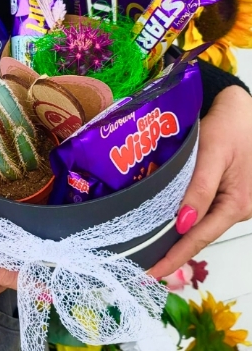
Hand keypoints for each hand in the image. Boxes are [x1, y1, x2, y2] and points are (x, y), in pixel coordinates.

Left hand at [149, 85, 251, 278]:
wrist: (243, 109)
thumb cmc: (229, 128)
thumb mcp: (212, 155)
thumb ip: (198, 190)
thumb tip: (182, 224)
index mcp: (237, 204)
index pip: (199, 238)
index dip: (174, 257)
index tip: (151, 274)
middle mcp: (238, 209)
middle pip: (200, 236)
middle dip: (172, 252)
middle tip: (142, 266)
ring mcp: (234, 202)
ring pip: (201, 225)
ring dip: (177, 237)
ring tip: (148, 250)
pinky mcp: (227, 193)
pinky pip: (204, 213)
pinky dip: (184, 221)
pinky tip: (166, 225)